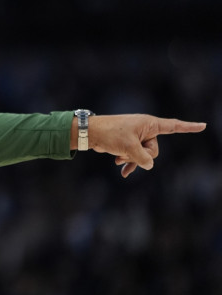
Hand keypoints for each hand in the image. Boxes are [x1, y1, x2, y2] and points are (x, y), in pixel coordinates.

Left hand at [75, 114, 206, 177]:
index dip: (189, 127)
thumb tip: (149, 165)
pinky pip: (134, 156)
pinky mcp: (128, 143)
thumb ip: (143, 158)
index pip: (173, 126)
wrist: (90, 133)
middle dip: (142, 155)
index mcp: (149, 124)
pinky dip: (128, 162)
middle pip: (154, 149)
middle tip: (126, 150)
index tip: (203, 126)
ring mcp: (136, 136)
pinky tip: (122, 170)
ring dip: (132, 160)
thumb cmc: (110, 134)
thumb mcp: (129, 148)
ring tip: (119, 159)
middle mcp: (145, 129)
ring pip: (143, 155)